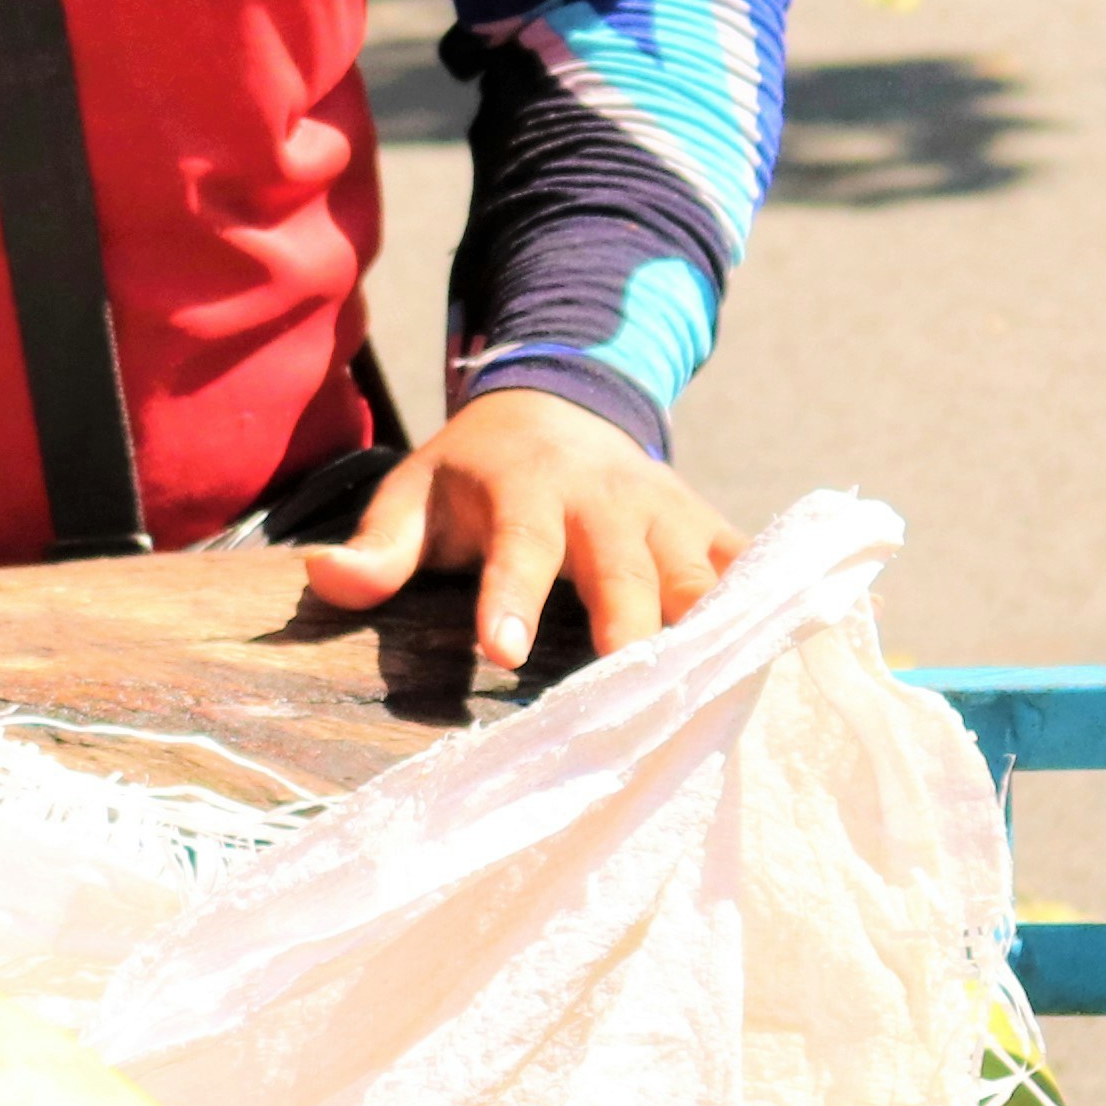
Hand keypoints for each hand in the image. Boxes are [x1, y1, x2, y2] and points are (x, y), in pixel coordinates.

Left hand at [298, 386, 748, 664]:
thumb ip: (380, 544)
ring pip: (699, 579)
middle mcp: (608, 500)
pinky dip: (767, 611)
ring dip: (707, 634)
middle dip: (630, 630)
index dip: (514, 596)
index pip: (521, 545)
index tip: (504, 650)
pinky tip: (777, 664)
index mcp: (528, 489)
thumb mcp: (416, 490)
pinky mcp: (710, 531)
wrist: (559, 406)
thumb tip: (328, 579)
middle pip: (627, 572)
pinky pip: (749, 572)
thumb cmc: (475, 473)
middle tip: (627, 696)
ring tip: (708, 699)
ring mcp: (668, 515)